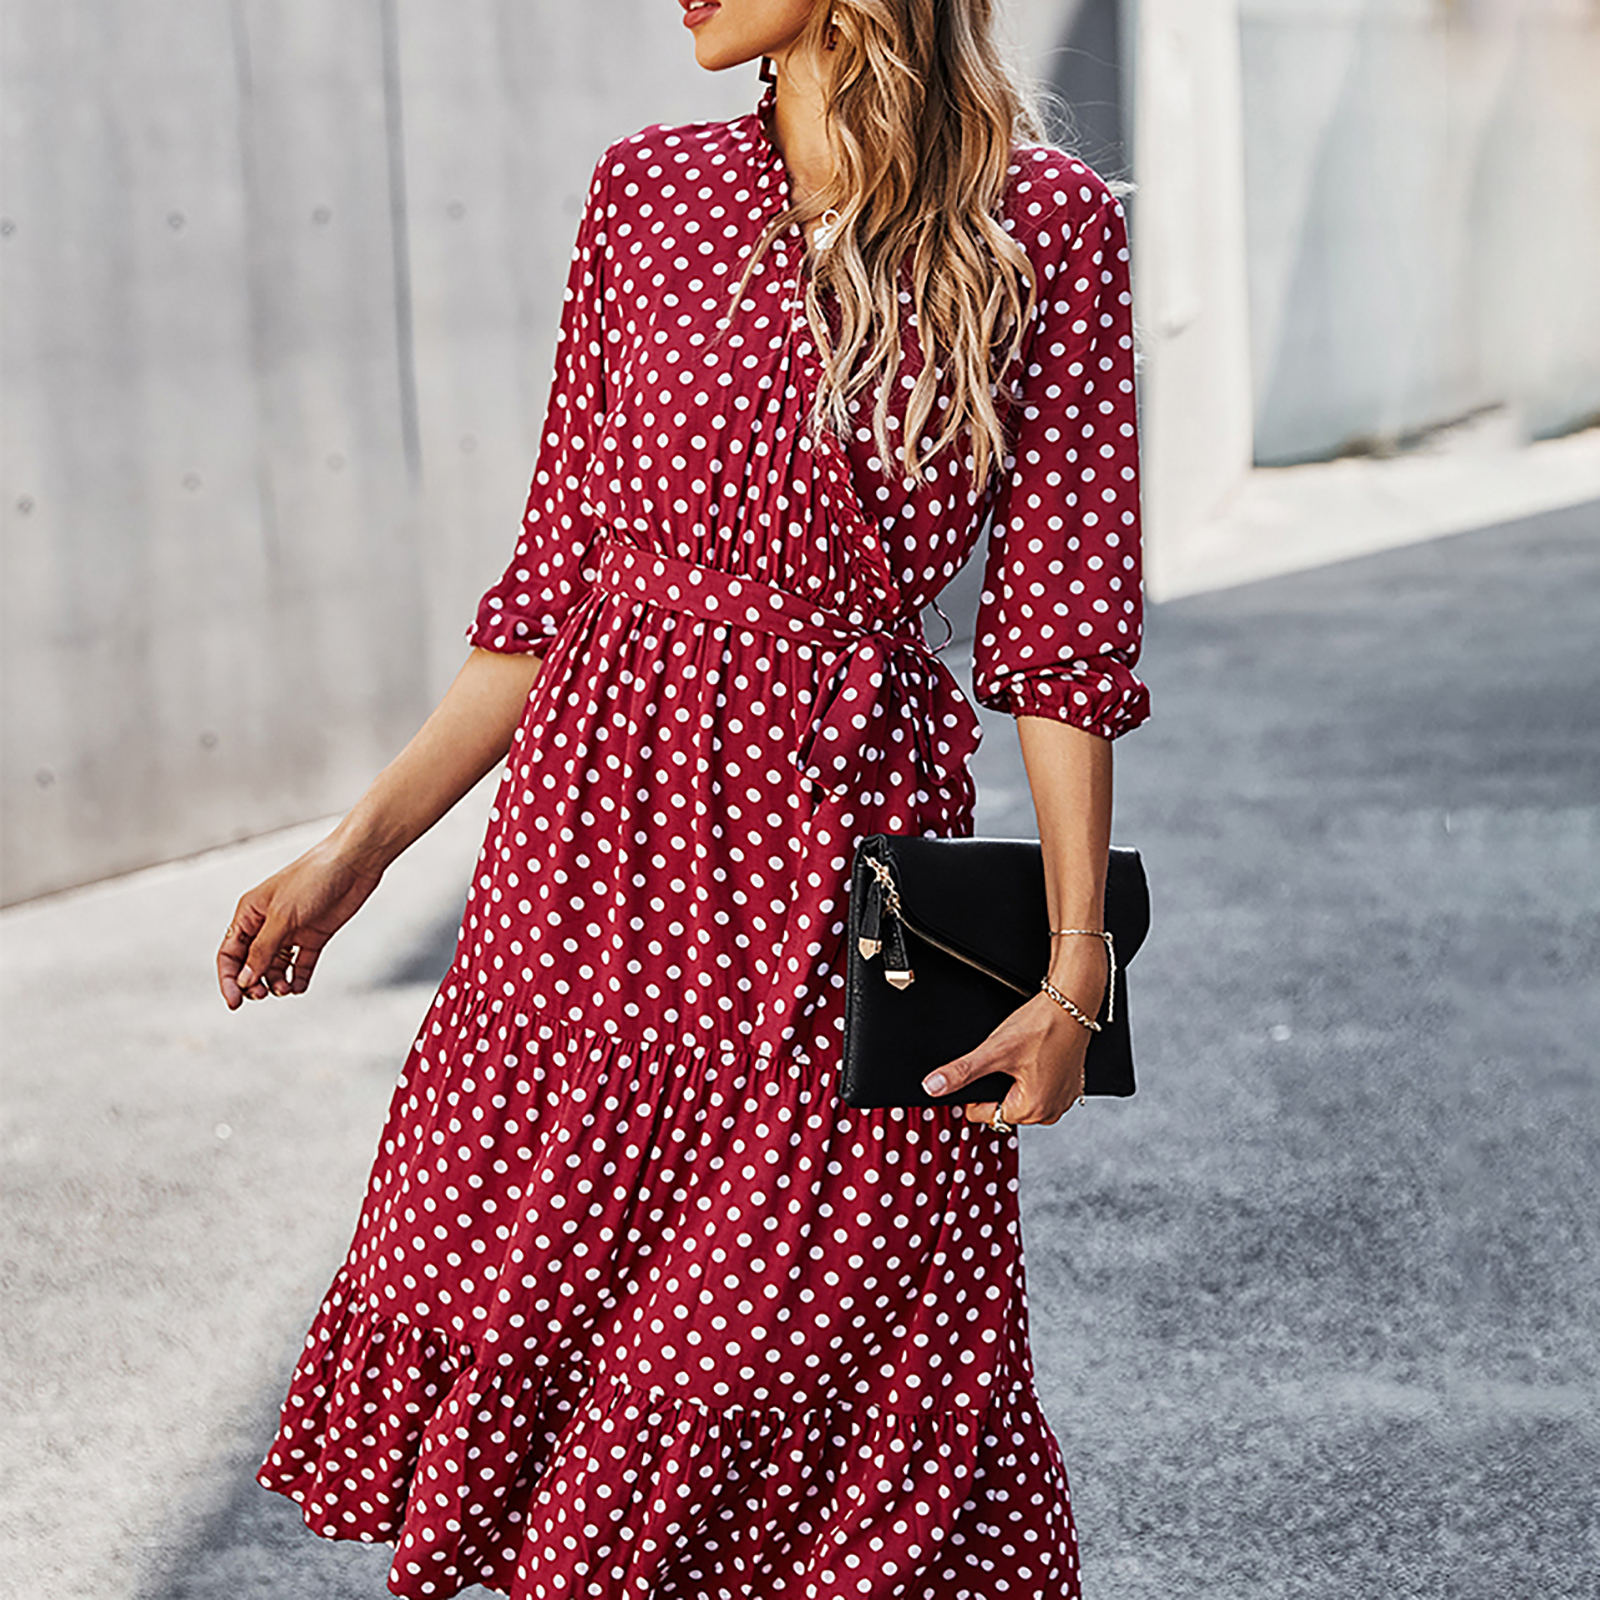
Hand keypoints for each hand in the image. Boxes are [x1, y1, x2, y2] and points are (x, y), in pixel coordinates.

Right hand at [216, 836, 383, 1008]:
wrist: (353, 863)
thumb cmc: (313, 879)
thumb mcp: (282, 916)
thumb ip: (263, 950)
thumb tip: (244, 981)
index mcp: (249, 914)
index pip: (230, 953)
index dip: (228, 979)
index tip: (234, 1002)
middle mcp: (267, 924)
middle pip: (250, 964)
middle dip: (253, 983)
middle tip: (263, 995)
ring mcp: (292, 931)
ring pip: (275, 967)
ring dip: (276, 983)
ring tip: (285, 990)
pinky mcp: (315, 936)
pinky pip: (301, 964)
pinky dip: (297, 978)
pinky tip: (298, 987)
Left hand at [920, 941, 1107, 1127]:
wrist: (1072, 1003)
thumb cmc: (1041, 1025)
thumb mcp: (995, 1050)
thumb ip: (961, 1072)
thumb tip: (934, 1087)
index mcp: (1032, 1110)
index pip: (984, 1114)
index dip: (975, 1092)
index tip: (983, 1067)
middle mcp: (1051, 1111)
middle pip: (1003, 1108)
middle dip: (996, 1085)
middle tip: (1004, 1058)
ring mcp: (1063, 1099)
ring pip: (1021, 1098)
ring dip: (1015, 1081)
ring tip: (1022, 1055)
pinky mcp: (1070, 1086)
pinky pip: (1040, 1087)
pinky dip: (1033, 1075)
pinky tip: (1034, 1055)